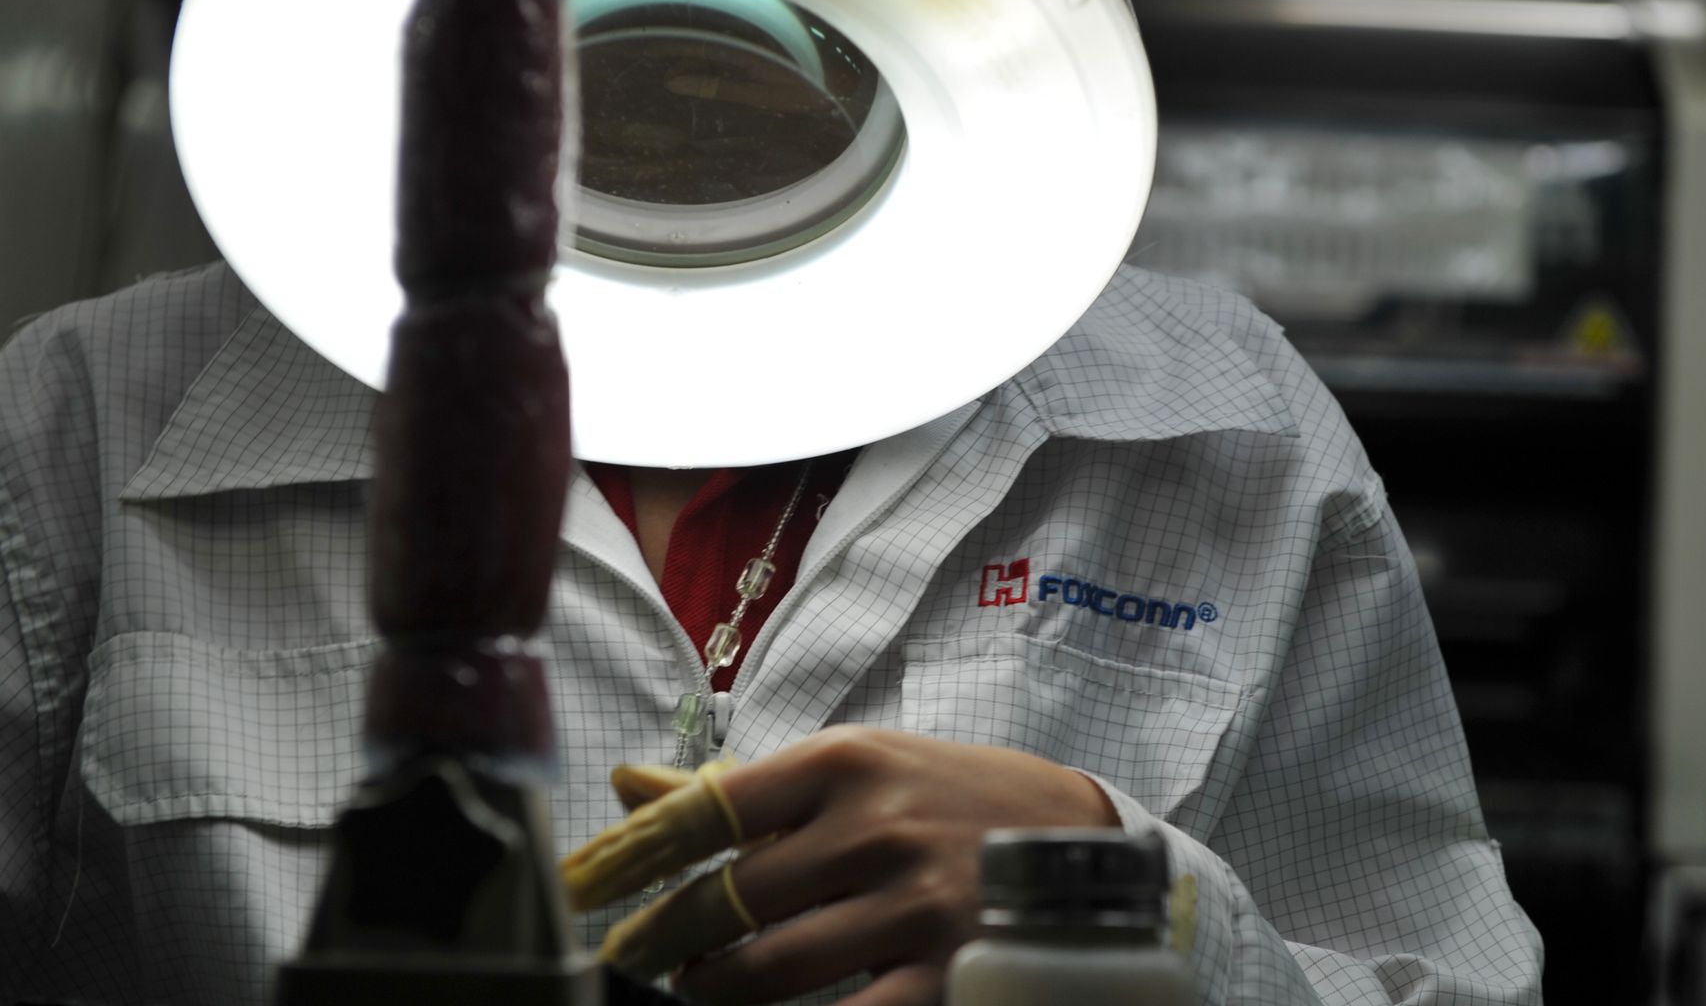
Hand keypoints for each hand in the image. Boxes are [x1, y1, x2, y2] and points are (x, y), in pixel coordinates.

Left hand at [574, 727, 1119, 1004]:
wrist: (1084, 839)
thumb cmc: (951, 797)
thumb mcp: (857, 768)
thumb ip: (745, 787)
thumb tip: (629, 786)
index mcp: (847, 761)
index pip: (710, 806)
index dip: (632, 852)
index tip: (581, 883)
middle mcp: (877, 827)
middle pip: (729, 898)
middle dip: (664, 937)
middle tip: (629, 953)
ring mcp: (913, 906)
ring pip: (769, 968)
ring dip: (711, 988)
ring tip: (692, 986)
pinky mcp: (945, 973)